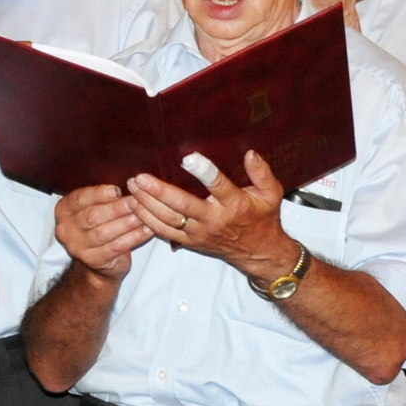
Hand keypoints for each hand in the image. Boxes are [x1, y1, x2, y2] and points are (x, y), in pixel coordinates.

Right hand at [51, 184, 152, 279]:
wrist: (100, 259)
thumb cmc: (100, 224)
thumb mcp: (96, 206)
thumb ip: (104, 196)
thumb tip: (129, 183)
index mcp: (64, 210)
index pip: (80, 199)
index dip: (99, 194)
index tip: (117, 190)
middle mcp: (66, 229)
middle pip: (91, 216)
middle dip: (116, 208)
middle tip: (135, 201)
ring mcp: (77, 247)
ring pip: (103, 233)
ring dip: (126, 222)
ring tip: (142, 215)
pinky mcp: (93, 260)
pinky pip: (116, 247)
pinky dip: (134, 237)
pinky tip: (147, 230)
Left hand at [128, 152, 296, 278]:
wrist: (258, 252)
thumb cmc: (263, 218)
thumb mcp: (271, 193)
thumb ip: (262, 172)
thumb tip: (250, 153)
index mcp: (234, 204)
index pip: (217, 185)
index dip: (203, 171)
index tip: (188, 158)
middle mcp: (214, 220)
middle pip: (182, 205)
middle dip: (159, 191)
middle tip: (140, 177)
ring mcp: (199, 233)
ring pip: (168, 220)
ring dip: (148, 204)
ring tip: (133, 188)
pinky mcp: (190, 241)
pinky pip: (165, 232)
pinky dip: (148, 220)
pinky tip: (136, 207)